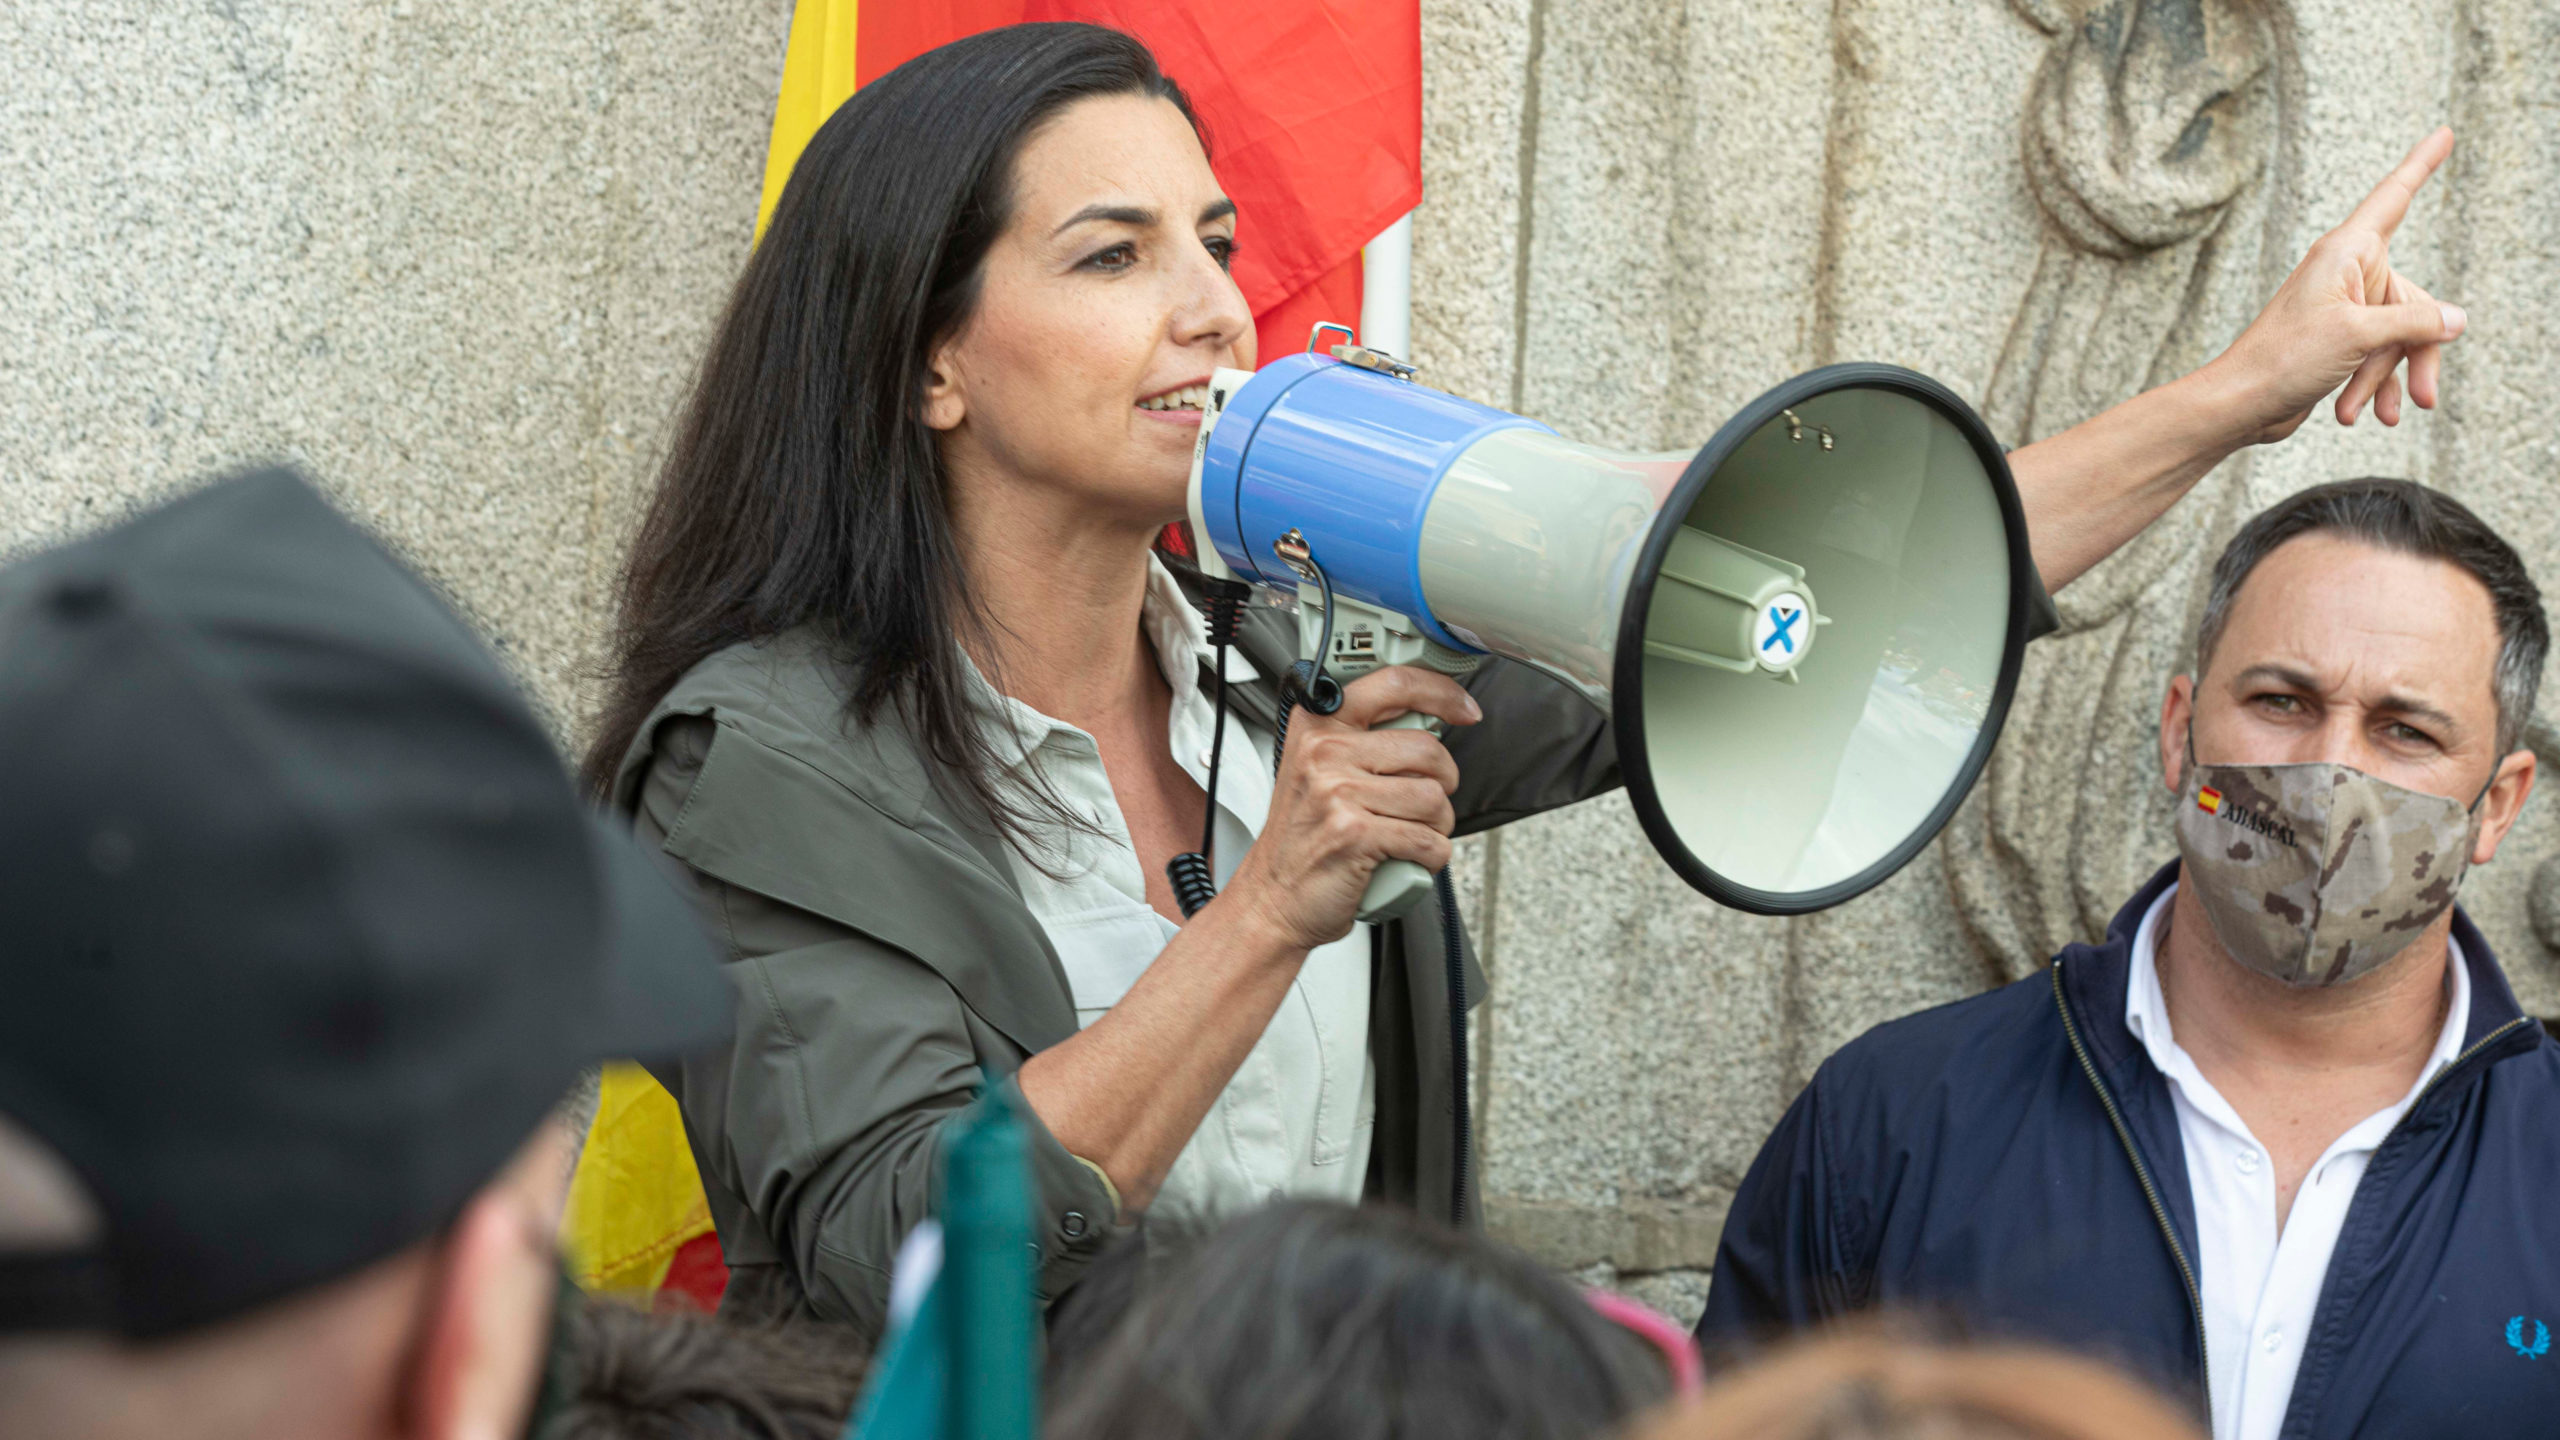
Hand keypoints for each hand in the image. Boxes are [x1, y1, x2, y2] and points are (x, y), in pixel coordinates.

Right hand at [1219, 666, 1479, 950]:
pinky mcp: (1355, 835)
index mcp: (1317, 724)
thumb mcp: (1316, 767)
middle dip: (1442, 782)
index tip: (1464, 709)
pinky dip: (1430, 857)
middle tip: (1421, 801)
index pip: (1393, 683)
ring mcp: (1338, 792)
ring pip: (1434, 798)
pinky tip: (1406, 858)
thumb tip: (1429, 715)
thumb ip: (1362, 736)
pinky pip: (1428, 841)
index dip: (1442, 693)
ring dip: (1436, 825)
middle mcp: (1324, 751)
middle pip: (1427, 750)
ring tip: (1407, 833)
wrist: (1272, 897)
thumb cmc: (1302, 836)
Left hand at [2205, 128, 2466, 441]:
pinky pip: (2376, 357)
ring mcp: (2342, 307)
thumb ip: (2414, 322)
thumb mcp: (2359, 336)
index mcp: (2345, 252)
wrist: (2240, 405)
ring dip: (2388, 379)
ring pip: (2397, 337)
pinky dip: (2370, 387)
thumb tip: (2455, 319)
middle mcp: (2346, 273)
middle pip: (2414, 301)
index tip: (2443, 132)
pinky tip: (2356, 415)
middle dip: (2417, 353)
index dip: (2421, 165)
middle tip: (2424, 398)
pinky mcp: (2337, 340)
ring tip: (2378, 415)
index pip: (2394, 197)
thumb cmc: (2284, 359)